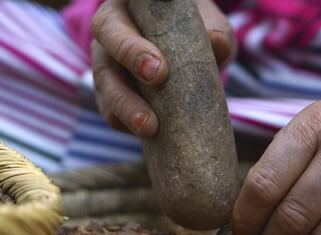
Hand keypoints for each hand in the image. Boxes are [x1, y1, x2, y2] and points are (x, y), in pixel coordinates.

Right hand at [91, 0, 234, 136]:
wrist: (189, 43)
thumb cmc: (193, 24)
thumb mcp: (206, 20)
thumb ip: (214, 29)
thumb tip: (217, 45)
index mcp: (123, 11)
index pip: (114, 25)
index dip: (130, 50)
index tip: (158, 72)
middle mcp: (108, 39)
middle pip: (103, 63)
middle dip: (124, 89)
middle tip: (151, 112)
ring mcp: (106, 69)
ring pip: (106, 93)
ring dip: (126, 113)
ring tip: (149, 129)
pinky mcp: (112, 98)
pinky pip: (113, 115)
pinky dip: (129, 126)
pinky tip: (152, 135)